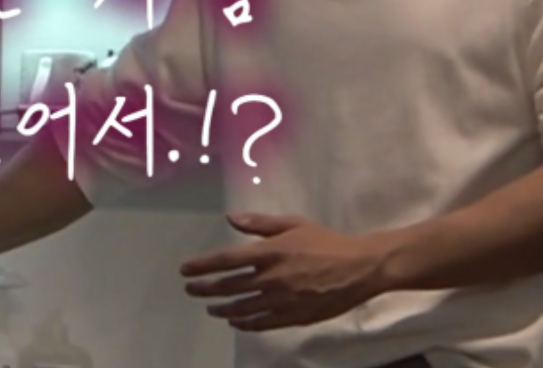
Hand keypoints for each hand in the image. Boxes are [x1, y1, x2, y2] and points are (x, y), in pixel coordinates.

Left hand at [180, 213, 384, 331]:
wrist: (357, 268)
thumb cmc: (324, 242)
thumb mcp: (293, 224)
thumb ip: (260, 223)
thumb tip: (231, 218)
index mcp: (269, 252)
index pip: (225, 260)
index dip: (202, 265)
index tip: (185, 270)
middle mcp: (270, 278)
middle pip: (228, 286)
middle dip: (205, 289)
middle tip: (190, 290)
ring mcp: (280, 301)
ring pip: (241, 308)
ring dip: (222, 308)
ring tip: (210, 308)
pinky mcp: (292, 317)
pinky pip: (261, 324)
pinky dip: (244, 324)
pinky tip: (236, 322)